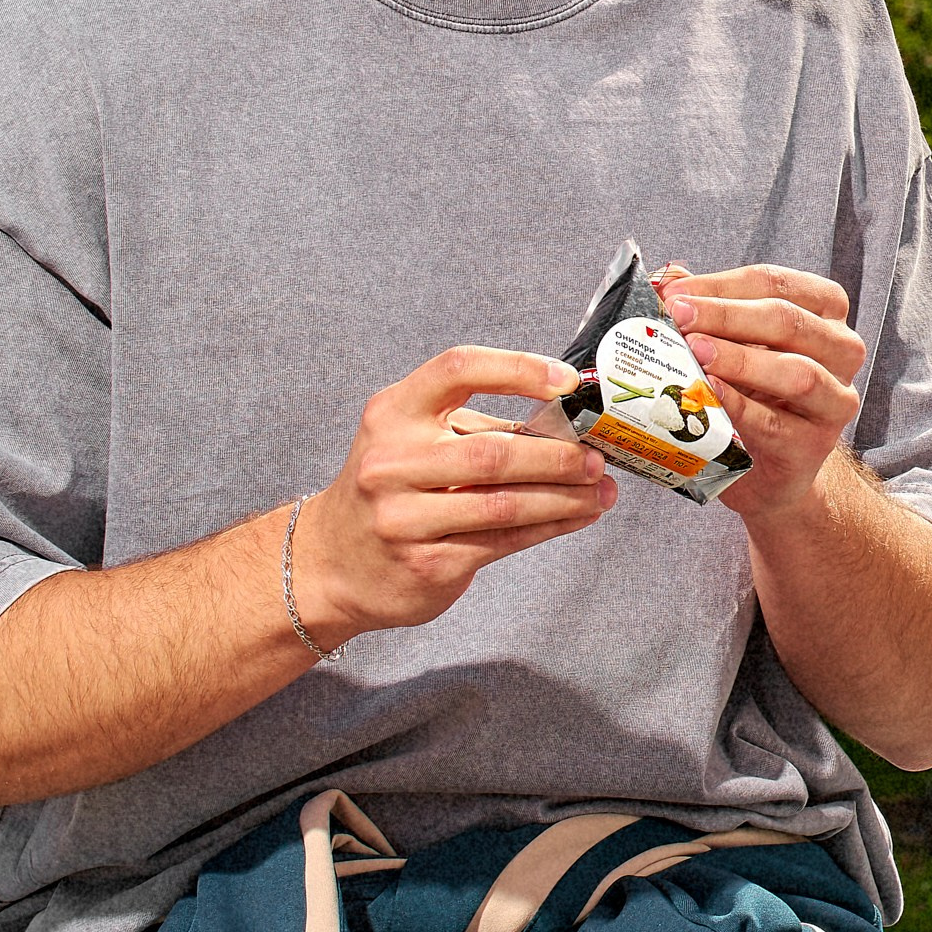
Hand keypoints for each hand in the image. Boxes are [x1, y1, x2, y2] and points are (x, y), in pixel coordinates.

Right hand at [291, 347, 615, 643]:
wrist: (330, 563)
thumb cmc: (390, 488)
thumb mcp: (413, 441)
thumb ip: (476, 428)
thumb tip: (564, 424)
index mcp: (392, 412)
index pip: (458, 369)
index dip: (518, 369)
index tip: (568, 381)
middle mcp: (391, 461)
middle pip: (493, 453)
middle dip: (557, 456)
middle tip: (596, 457)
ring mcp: (403, 517)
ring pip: (505, 504)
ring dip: (565, 497)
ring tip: (600, 491)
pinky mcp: (425, 563)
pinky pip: (503, 542)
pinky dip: (549, 526)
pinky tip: (576, 516)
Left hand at [656, 263, 867, 519]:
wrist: (767, 470)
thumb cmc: (751, 392)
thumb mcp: (733, 343)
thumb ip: (707, 309)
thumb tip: (666, 277)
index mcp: (825, 311)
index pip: (776, 284)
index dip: (722, 285)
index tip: (672, 293)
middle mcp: (842, 351)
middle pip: (789, 322)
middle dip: (727, 316)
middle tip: (677, 315)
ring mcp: (835, 401)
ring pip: (798, 373)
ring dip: (741, 359)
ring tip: (694, 351)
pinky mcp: (814, 446)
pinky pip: (777, 424)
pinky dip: (741, 407)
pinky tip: (709, 393)